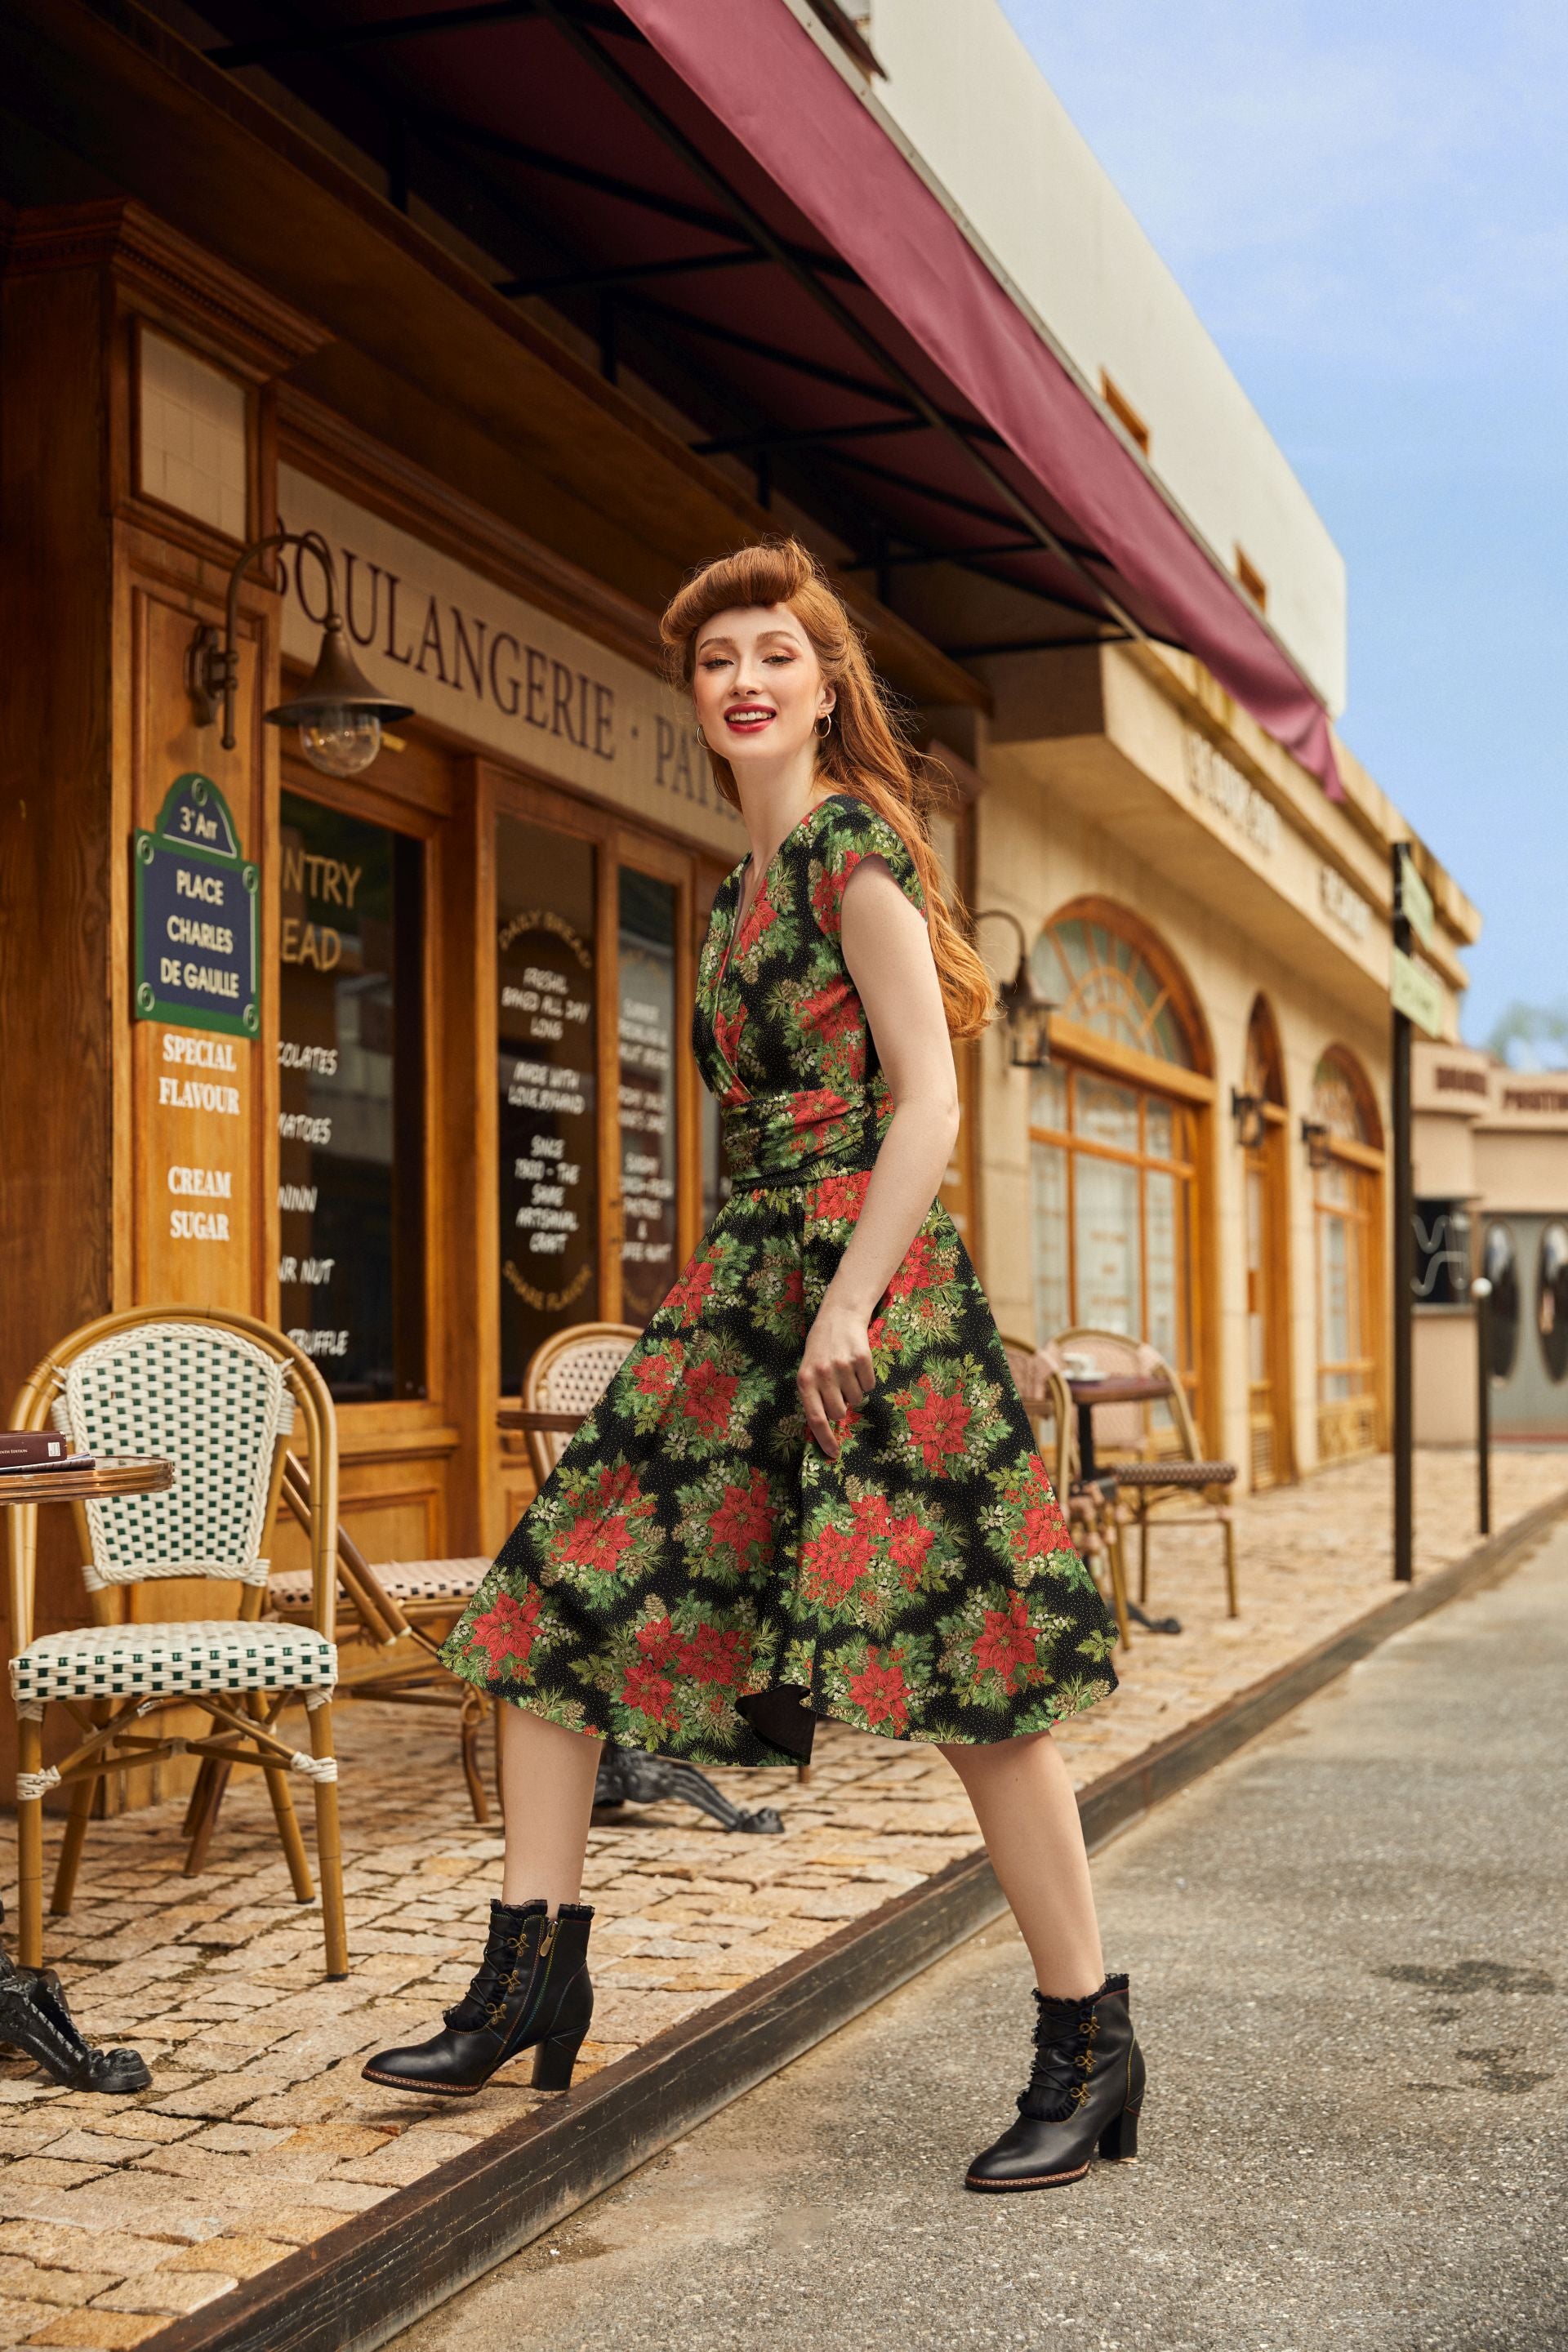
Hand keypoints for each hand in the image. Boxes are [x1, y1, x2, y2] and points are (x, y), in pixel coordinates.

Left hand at [798, 1297, 875, 1462]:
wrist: (839, 1314)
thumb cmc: (821, 1347)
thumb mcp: (809, 1369)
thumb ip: (814, 1395)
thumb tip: (827, 1427)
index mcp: (805, 1380)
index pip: (815, 1418)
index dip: (825, 1439)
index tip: (833, 1454)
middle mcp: (822, 1374)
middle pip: (839, 1412)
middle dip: (842, 1407)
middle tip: (839, 1390)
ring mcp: (843, 1366)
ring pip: (857, 1399)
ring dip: (854, 1391)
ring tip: (847, 1371)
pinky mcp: (862, 1359)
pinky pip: (870, 1385)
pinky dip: (866, 1379)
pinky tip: (858, 1364)